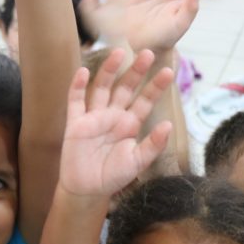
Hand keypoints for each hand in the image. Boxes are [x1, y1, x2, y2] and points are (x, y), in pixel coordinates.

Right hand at [59, 49, 173, 197]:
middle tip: (148, 53)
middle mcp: (113, 116)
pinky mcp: (75, 123)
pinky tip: (83, 71)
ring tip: (118, 53)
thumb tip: (168, 125)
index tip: (168, 71)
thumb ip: (153, 145)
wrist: (87, 190)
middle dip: (136, 71)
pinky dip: (77, 86)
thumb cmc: (113, 176)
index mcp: (130, 124)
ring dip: (109, 70)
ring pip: (102, 88)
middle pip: (125, 88)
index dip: (155, 87)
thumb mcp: (137, 162)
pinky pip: (76, 101)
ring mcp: (94, 117)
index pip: (145, 101)